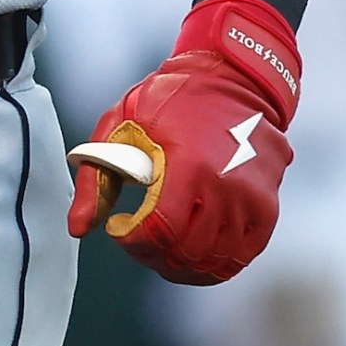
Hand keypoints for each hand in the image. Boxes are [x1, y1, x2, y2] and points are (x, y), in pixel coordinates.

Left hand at [68, 0, 301, 285]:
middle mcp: (227, 187)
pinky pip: (241, 256)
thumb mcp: (120, 125)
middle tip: (137, 240)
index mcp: (189, 164)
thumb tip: (78, 228)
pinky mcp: (267, 209)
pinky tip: (190, 254)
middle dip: (152, 255)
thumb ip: (96, 179)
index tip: (119, 226)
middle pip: (186, 252)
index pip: (159, 231)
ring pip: (214, 262)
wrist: (234, 79)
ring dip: (181, 265)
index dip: (132, 241)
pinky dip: (213, 264)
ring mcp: (252, 201)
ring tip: (160, 248)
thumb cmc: (170, 100)